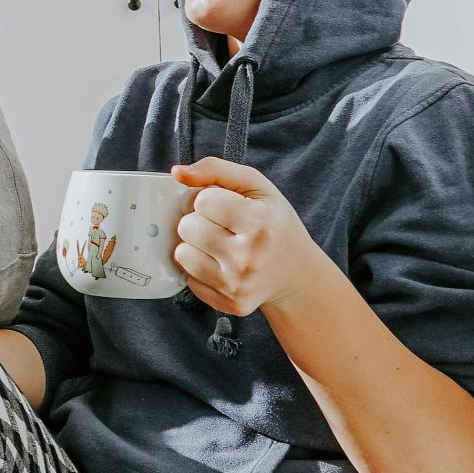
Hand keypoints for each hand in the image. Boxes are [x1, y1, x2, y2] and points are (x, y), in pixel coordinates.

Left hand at [171, 158, 329, 317]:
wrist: (297, 274)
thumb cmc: (274, 224)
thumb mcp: (257, 187)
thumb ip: (216, 169)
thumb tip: (177, 172)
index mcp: (260, 223)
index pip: (203, 201)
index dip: (208, 199)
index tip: (225, 205)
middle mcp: (249, 257)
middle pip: (188, 227)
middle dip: (198, 221)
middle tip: (221, 226)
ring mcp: (239, 284)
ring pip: (182, 254)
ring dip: (194, 245)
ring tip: (219, 244)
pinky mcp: (230, 303)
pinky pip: (189, 279)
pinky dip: (200, 269)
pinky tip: (221, 265)